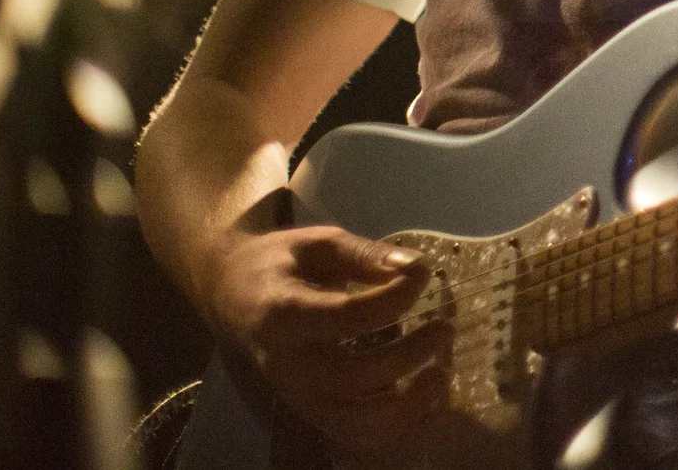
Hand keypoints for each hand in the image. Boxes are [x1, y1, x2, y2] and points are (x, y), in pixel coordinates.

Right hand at [202, 225, 450, 453]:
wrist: (233, 296)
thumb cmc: (281, 264)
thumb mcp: (319, 243)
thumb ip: (365, 255)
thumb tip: (417, 268)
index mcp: (282, 314)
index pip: (345, 317)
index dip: (394, 299)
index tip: (424, 275)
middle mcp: (287, 365)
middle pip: (352, 378)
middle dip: (408, 356)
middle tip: (443, 328)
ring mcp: (297, 395)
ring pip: (353, 422)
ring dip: (407, 404)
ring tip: (440, 372)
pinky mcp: (311, 411)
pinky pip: (355, 434)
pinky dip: (398, 425)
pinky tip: (427, 396)